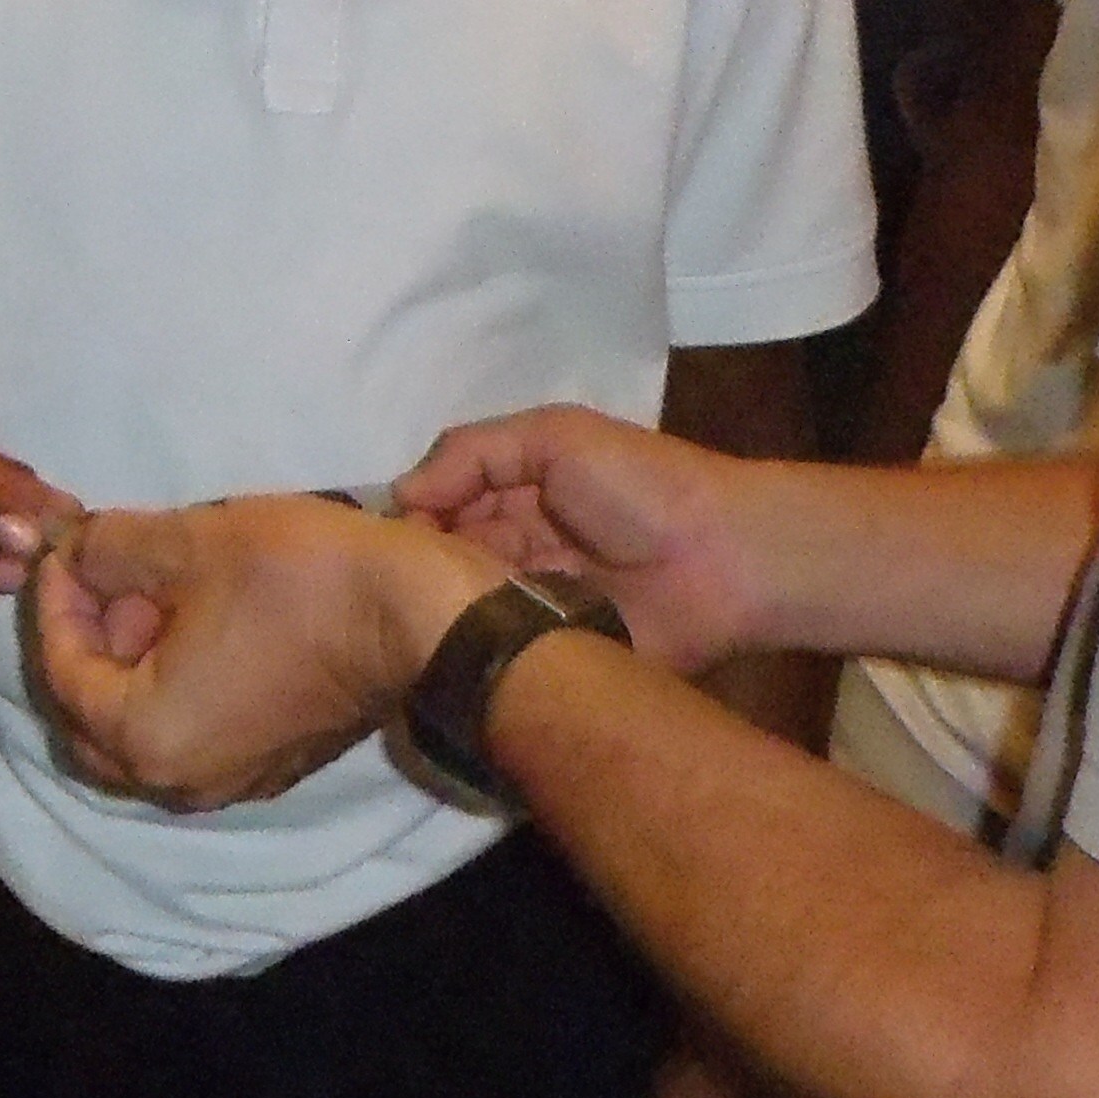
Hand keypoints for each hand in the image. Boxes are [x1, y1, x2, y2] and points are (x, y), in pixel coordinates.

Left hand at [28, 495, 497, 808]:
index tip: (68, 545)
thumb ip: (110, 549)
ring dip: (131, 664)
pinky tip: (197, 625)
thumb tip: (70, 548)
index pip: (62, 671)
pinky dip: (173, 687)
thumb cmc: (301, 581)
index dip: (54, 600)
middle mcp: (177, 781)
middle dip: (86, 641)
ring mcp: (228, 783)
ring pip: (139, 730)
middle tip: (106, 572)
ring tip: (154, 590)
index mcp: (146, 738)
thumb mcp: (192, 543)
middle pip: (90, 716)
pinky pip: (188, 737)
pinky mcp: (268, 769)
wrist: (421, 619)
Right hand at [394, 408, 769, 673]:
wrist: (724, 560)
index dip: (406, 525)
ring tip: (406, 628)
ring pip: (465, 614)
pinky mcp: (552, 658)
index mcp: (513, 498)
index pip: (436, 511)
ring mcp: (530, 610)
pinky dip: (476, 657)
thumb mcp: (555, 437)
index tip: (374, 545)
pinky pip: (502, 659)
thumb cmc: (641, 487)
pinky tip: (445, 660)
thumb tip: (398, 495)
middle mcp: (513, 554)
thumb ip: (474, 452)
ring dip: (442, 616)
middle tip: (383, 593)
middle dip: (416, 574)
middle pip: (443, 565)